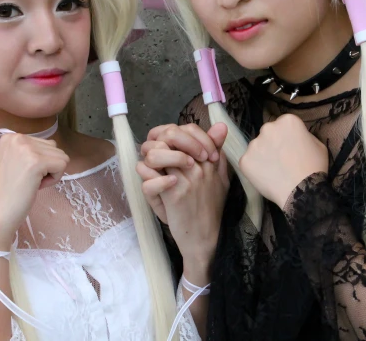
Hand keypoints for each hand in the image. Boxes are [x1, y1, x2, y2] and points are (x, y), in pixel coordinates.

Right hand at [0, 133, 68, 247]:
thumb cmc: (6, 193)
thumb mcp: (14, 162)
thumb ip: (29, 151)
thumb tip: (53, 148)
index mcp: (10, 137)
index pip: (44, 144)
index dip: (39, 163)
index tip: (22, 175)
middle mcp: (18, 137)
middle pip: (54, 148)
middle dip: (46, 167)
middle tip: (27, 181)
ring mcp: (27, 148)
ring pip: (61, 156)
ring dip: (50, 173)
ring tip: (30, 183)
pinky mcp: (37, 161)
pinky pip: (62, 165)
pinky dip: (54, 179)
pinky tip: (36, 186)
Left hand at [137, 123, 228, 265]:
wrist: (207, 239)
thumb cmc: (210, 208)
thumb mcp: (219, 178)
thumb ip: (217, 152)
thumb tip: (220, 126)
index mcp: (209, 160)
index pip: (189, 129)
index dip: (171, 132)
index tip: (166, 145)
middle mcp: (199, 166)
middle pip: (170, 136)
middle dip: (154, 142)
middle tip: (151, 154)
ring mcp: (186, 180)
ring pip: (155, 154)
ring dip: (147, 160)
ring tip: (150, 169)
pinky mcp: (173, 195)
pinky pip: (149, 179)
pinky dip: (146, 180)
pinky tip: (152, 186)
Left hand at [239, 114, 327, 208]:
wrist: (301, 191)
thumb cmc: (314, 168)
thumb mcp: (318, 146)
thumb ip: (304, 136)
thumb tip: (295, 137)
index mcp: (287, 121)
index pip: (283, 125)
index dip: (287, 138)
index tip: (291, 149)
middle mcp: (268, 128)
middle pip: (268, 133)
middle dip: (273, 143)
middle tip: (281, 159)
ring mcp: (254, 144)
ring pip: (257, 147)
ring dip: (262, 155)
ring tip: (274, 170)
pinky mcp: (244, 159)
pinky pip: (248, 162)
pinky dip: (254, 169)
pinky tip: (266, 177)